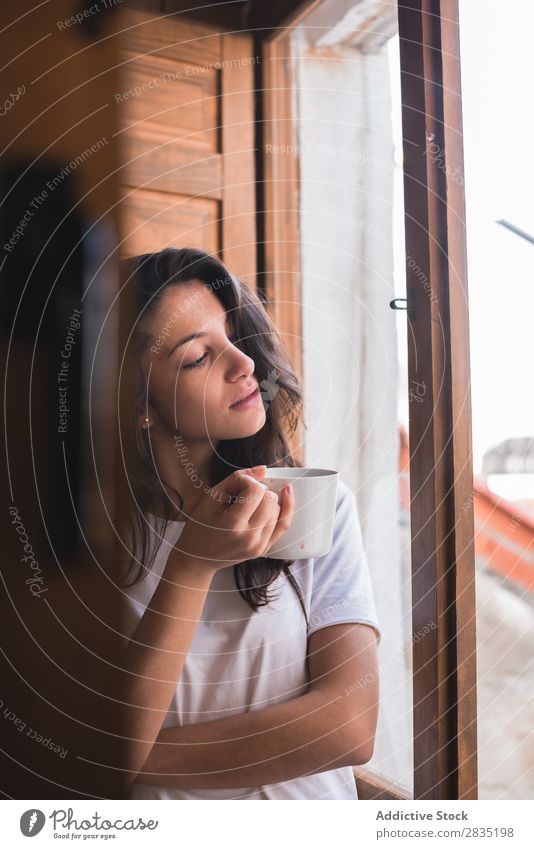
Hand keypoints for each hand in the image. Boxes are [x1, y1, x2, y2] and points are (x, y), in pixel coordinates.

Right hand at [169, 466, 293, 573]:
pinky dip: (286, 508)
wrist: (198, 558)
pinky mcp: (264, 549)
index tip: (235, 486)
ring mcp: (259, 545)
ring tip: (248, 504)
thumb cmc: (200, 526)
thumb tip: (262, 469)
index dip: (247, 481)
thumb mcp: (211, 498)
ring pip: (277, 509)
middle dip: (257, 490)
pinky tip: (286, 493)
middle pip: (269, 499)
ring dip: (266, 500)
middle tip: (240, 496)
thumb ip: (236, 479)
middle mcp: (250, 537)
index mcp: (233, 524)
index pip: (255, 490)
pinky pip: (283, 524)